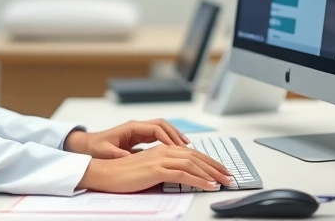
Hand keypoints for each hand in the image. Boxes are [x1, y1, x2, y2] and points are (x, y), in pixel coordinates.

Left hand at [65, 119, 190, 158]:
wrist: (88, 145)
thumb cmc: (96, 148)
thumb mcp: (107, 152)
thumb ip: (120, 155)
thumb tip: (131, 159)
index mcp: (131, 128)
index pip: (155, 128)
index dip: (167, 137)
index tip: (176, 148)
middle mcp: (137, 126)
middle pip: (162, 125)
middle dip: (175, 134)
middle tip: (187, 146)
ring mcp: (139, 130)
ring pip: (162, 129)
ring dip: (174, 136)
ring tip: (186, 147)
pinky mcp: (139, 136)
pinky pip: (158, 135)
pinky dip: (168, 140)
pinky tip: (175, 149)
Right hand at [76, 145, 232, 192]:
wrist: (105, 173)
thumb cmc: (124, 174)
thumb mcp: (148, 169)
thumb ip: (163, 169)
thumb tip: (179, 176)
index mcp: (162, 149)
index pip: (191, 154)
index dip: (209, 161)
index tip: (221, 170)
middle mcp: (163, 151)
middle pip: (196, 157)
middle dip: (215, 167)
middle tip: (229, 176)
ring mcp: (160, 159)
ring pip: (193, 164)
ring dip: (212, 173)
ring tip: (224, 182)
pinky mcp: (156, 170)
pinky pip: (183, 174)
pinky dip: (199, 180)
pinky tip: (209, 185)